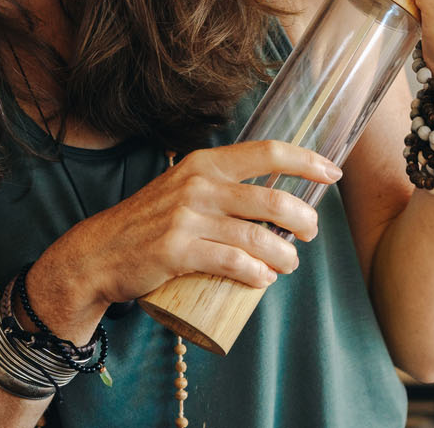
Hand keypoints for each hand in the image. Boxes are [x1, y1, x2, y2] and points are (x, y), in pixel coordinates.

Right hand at [35, 140, 341, 323]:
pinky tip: (264, 280)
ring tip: (290, 264)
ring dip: (286, 256)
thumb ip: (221, 186)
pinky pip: (232, 263)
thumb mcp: (184, 188)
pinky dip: (257, 275)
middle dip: (304, 220)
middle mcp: (198, 184)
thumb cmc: (150, 223)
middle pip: (272, 199)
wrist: (100, 252)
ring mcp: (187, 218)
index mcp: (204, 163)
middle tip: (309, 234)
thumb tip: (275, 202)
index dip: (306, 162)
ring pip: (258, 237)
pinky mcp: (178, 251)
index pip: (267, 153)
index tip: (332, 174)